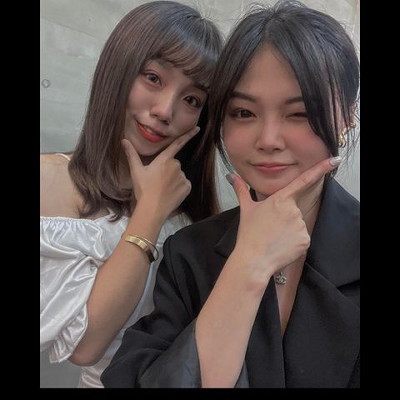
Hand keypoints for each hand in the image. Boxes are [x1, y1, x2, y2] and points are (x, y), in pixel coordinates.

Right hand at [122, 127, 199, 219]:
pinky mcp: (187, 187)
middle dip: (167, 171)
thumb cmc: (143, 189)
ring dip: (173, 180)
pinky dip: (178, 188)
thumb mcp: (136, 171)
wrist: (152, 209)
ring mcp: (183, 176)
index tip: (197, 128)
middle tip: (157, 182)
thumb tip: (124, 141)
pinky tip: (170, 194)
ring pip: (178, 175)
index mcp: (164, 159)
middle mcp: (176, 165)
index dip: (188, 135)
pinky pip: (184, 184)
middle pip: (173, 165)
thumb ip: (132, 154)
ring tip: (162, 190)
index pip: (177, 144)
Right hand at [229, 157, 339, 281]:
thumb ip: (241, 190)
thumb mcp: (246, 209)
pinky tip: (282, 246)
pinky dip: (293, 242)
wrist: (253, 259)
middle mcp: (293, 210)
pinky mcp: (305, 240)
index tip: (334, 160)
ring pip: (298, 225)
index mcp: (280, 200)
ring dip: (289, 231)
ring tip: (274, 238)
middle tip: (270, 228)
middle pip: (294, 211)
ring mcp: (300, 226)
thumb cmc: (249, 234)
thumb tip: (232, 176)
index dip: (321, 169)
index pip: (303, 181)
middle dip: (285, 218)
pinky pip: (302, 238)